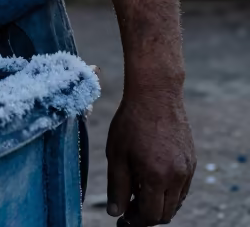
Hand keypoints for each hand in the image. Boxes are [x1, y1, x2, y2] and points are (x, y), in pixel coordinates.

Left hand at [106, 91, 195, 223]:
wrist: (155, 92)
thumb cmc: (132, 120)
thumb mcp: (117, 153)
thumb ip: (117, 186)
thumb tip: (116, 212)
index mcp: (156, 177)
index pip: (150, 216)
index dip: (136, 221)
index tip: (124, 218)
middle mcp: (177, 177)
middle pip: (166, 213)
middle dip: (147, 215)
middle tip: (130, 206)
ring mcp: (187, 169)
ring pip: (176, 202)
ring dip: (159, 203)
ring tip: (139, 190)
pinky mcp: (191, 160)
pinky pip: (183, 187)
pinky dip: (169, 190)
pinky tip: (152, 177)